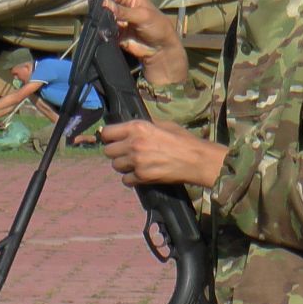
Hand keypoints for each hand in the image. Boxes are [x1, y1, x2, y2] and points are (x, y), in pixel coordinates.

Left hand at [100, 119, 224, 187]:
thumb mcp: (162, 124)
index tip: (113, 139)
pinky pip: (125, 180)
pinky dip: (131, 178)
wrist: (195, 159)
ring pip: (115, 166)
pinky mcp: (142, 177)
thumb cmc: (182, 139)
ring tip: (134, 163)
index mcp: (137, 128)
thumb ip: (143, 125)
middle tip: (125, 153)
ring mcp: (137, 162)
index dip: (108, 136)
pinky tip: (139, 174)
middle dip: (115, 152)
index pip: (107, 132)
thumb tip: (128, 126)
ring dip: (122, 165)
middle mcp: (133, 144)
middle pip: (108, 151)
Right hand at [103, 0, 175, 55]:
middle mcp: (121, 4)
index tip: (99, 6)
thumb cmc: (158, 26)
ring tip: (101, 26)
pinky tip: (103, 34)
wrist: (160, 48)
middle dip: (100, 10)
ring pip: (101, 17)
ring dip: (100, 22)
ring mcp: (116, 18)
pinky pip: (103, 30)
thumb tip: (105, 4)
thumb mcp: (142, 16)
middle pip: (104, 4)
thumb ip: (123, 11)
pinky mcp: (113, 31)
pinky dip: (102, 32)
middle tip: (98, 17)